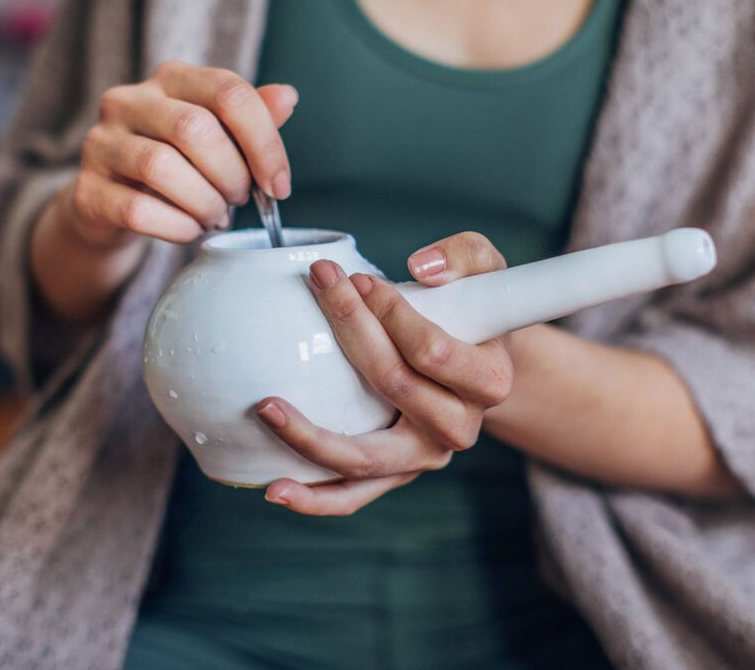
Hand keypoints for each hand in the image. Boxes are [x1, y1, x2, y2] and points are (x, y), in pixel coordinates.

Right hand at [61, 62, 297, 249]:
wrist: (113, 203)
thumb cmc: (178, 163)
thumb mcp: (218, 136)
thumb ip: (251, 117)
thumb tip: (287, 96)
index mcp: (171, 79)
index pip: (229, 93)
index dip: (265, 143)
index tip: (279, 185)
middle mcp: (129, 100)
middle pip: (195, 129)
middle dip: (232, 176)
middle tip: (239, 200)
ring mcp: (101, 143)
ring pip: (162, 168)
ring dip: (205, 203)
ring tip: (215, 216)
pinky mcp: (87, 189)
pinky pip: (138, 209)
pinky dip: (177, 227)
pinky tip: (190, 230)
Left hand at [255, 233, 512, 515]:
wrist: (478, 365)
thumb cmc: (473, 312)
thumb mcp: (487, 270)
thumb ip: (464, 256)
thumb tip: (420, 269)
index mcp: (488, 382)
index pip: (433, 350)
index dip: (393, 312)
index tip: (360, 277)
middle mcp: (460, 428)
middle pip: (396, 388)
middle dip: (352, 332)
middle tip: (318, 286)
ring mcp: (424, 458)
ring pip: (366, 458)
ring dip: (312, 436)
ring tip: (266, 409)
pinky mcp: (393, 475)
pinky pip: (353, 496)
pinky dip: (315, 498)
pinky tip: (275, 490)